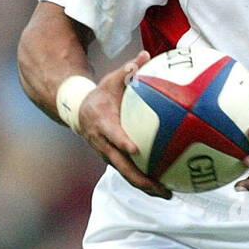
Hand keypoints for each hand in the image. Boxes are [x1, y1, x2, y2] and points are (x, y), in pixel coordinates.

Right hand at [78, 50, 171, 198]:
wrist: (79, 113)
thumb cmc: (102, 94)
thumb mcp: (111, 80)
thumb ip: (128, 71)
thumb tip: (145, 55)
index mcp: (102, 124)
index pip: (113, 135)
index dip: (123, 142)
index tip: (136, 148)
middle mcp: (104, 144)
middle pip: (121, 166)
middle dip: (140, 179)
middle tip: (160, 186)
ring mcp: (108, 155)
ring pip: (126, 175)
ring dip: (146, 187)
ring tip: (168, 194)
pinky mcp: (114, 161)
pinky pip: (131, 173)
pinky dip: (147, 182)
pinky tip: (167, 186)